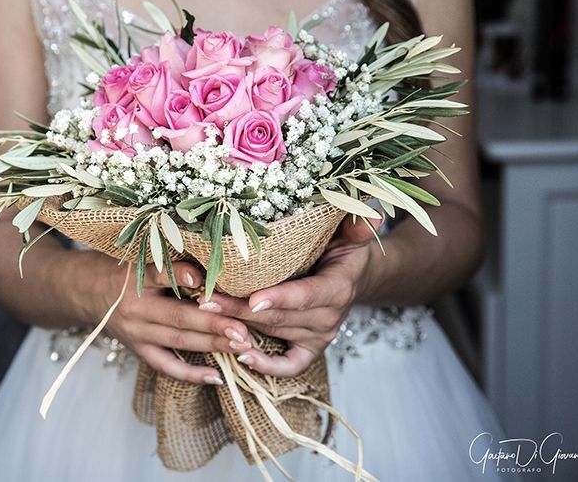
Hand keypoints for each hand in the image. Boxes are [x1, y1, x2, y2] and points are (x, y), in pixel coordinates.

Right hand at [102, 260, 251, 385]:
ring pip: (178, 341)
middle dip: (214, 324)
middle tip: (243, 330)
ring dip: (212, 345)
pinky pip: (166, 365)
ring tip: (242, 346)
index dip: (180, 276)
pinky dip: (191, 373)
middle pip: (177, 316)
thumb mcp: (140, 257)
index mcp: (136, 277)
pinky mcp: (138, 349)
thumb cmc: (126, 269)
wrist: (89, 291)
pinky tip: (217, 376)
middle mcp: (135, 307)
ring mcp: (136, 332)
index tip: (203, 278)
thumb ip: (171, 261)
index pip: (159, 274)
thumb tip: (212, 262)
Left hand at [197, 213, 382, 376]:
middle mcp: (329, 317)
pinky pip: (289, 365)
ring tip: (205, 315)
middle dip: (239, 310)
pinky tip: (240, 355)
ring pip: (273, 333)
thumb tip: (372, 213)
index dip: (281, 298)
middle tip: (205, 300)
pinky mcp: (311, 349)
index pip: (307, 295)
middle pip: (278, 317)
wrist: (355, 276)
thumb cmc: (343, 248)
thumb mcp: (351, 232)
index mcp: (337, 287)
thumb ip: (356, 224)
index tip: (253, 299)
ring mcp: (320, 336)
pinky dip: (266, 365)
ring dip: (238, 327)